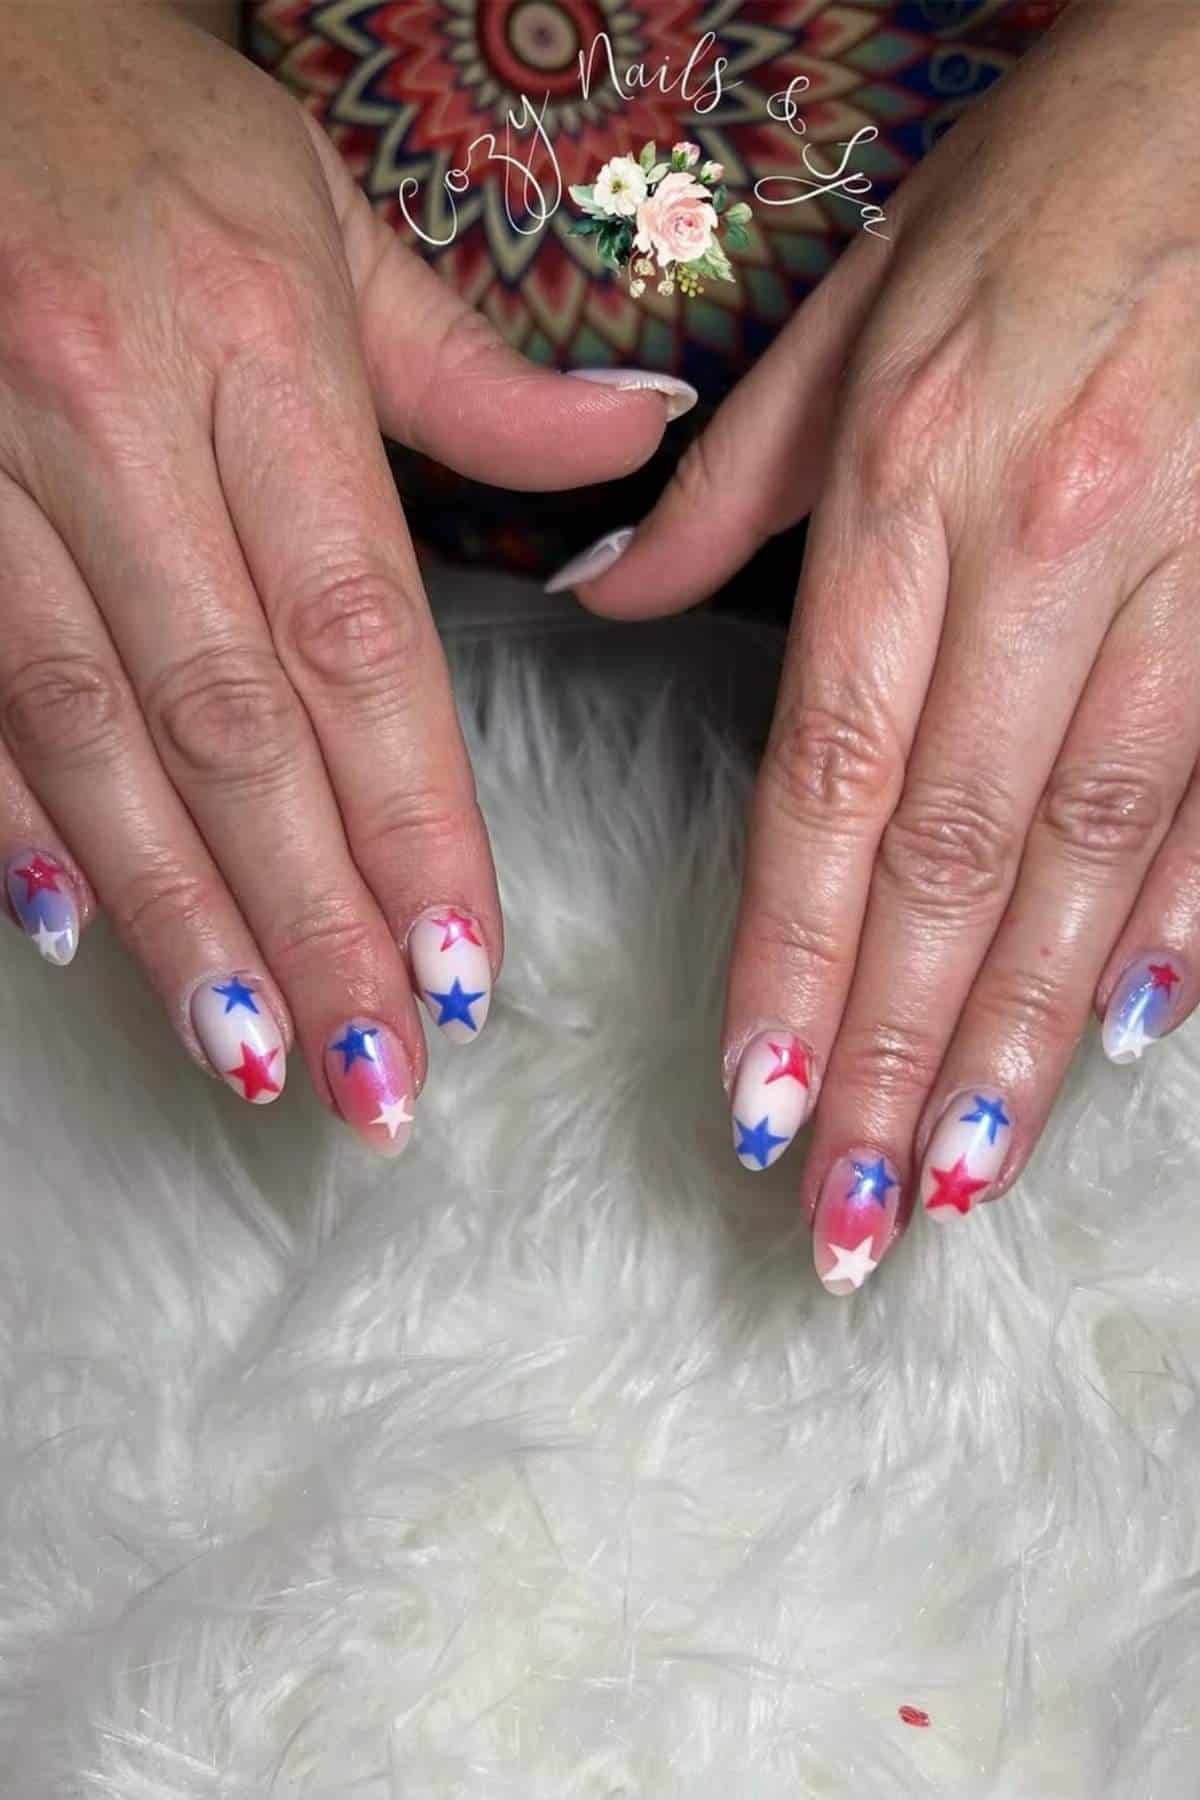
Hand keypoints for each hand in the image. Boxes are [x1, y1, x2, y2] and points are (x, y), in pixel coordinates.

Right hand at [0, 1, 685, 1149]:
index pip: (357, 633)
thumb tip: (642, 437)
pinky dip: (15, 820)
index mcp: (254, 343)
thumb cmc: (141, 127)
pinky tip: (73, 938)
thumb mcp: (325, 217)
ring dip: (176, 913)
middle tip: (375, 1076)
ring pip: (89, 731)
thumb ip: (475, 370)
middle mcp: (113, 417)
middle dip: (309, 918)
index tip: (464, 968)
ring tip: (252, 1057)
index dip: (412, 816)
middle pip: (231, 719)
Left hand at [562, 0, 1199, 1285]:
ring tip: (958, 1176)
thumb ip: (728, 484)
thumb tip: (604, 598)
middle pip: (950, 855)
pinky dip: (1185, 920)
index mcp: (911, 483)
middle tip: (846, 1214)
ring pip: (1091, 853)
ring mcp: (1190, 575)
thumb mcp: (861, 305)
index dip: (788, 959)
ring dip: (1021, 1034)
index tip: (754, 1105)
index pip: (828, 779)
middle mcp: (1047, 547)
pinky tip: (1133, 1039)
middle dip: (889, 1053)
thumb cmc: (1050, 181)